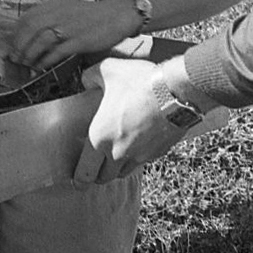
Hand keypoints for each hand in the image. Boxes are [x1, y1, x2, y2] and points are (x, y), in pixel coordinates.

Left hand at [11, 0, 144, 69]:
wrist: (118, 15)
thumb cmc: (93, 15)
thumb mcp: (68, 10)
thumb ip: (51, 18)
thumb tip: (34, 34)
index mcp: (54, 6)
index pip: (26, 18)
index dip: (16, 34)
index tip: (13, 46)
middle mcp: (58, 14)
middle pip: (29, 29)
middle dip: (19, 46)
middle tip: (15, 59)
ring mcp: (68, 27)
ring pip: (40, 41)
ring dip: (30, 55)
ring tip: (26, 66)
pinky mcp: (79, 40)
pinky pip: (56, 52)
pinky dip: (46, 61)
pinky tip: (41, 68)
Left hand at [73, 57, 182, 184]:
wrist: (176, 93)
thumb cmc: (140, 83)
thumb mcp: (108, 70)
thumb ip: (91, 76)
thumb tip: (87, 80)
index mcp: (99, 139)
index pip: (84, 171)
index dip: (79, 180)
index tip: (77, 183)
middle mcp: (118, 153)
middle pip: (104, 177)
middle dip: (99, 174)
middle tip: (96, 168)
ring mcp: (140, 155)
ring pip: (124, 172)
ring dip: (118, 168)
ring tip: (117, 157)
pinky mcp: (158, 152)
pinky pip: (143, 161)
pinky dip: (138, 157)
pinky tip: (139, 144)